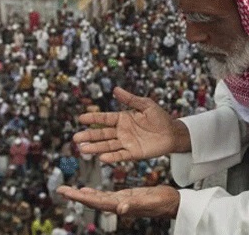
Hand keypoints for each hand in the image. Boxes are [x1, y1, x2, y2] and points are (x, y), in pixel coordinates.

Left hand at [56, 185, 179, 218]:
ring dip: (82, 195)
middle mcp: (118, 204)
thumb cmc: (164, 202)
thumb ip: (135, 205)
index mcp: (120, 205)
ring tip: (69, 190)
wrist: (173, 203)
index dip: (80, 198)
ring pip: (97, 198)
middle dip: (76, 196)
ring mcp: (121, 201)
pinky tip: (88, 191)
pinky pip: (105, 195)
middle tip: (60, 189)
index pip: (96, 202)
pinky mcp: (126, 197)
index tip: (65, 192)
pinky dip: (94, 193)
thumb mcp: (149, 201)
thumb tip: (119, 209)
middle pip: (92, 201)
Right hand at [73, 87, 189, 162]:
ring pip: (108, 146)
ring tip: (83, 149)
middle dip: (89, 136)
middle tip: (76, 138)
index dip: (93, 119)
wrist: (173, 133)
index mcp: (123, 118)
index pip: (105, 119)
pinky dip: (112, 157)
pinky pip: (121, 155)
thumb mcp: (146, 105)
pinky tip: (102, 158)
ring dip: (96, 148)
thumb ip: (130, 99)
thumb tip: (115, 89)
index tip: (80, 118)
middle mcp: (122, 131)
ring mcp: (126, 143)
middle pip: (102, 134)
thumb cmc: (160, 117)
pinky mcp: (134, 153)